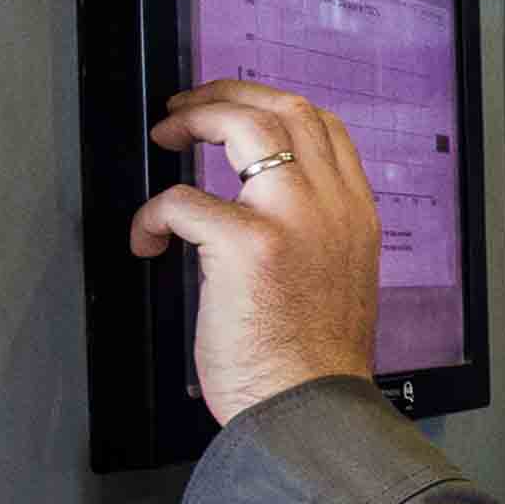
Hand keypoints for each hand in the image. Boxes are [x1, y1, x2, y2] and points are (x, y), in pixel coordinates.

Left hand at [128, 78, 382, 426]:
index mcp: (357, 215)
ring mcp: (293, 219)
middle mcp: (332, 206)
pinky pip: (182, 199)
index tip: (240, 112)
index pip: (326, 127)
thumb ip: (318, 236)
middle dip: (227, 94)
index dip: (275, 105)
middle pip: (285, 108)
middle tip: (188, 110)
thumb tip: (267, 212)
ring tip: (166, 136)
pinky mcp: (248, 245)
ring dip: (195, 119)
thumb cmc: (314, 365)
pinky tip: (147, 239)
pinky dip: (152, 214)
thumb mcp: (341, 281)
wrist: (312, 410)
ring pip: (245, 124)